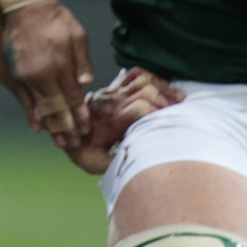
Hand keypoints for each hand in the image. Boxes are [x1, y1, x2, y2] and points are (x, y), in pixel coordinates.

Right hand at [4, 0, 93, 147]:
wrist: (24, 7)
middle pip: (57, 107)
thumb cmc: (55, 19)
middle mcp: (43, 74)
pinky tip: (37, 127)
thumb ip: (82, 61)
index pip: (73, 96)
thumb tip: (87, 84)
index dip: (80, 114)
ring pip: (41, 107)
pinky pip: (24, 99)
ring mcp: (27, 76)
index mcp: (61, 65)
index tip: (86, 129)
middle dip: (67, 127)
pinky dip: (31, 114)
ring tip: (59, 142)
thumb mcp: (77, 35)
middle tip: (74, 144)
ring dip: (51, 125)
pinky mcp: (16, 74)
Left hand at [63, 67, 182, 173]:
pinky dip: (152, 77)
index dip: (158, 112)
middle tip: (179, 111)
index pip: (140, 107)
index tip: (169, 122)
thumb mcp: (95, 163)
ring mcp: (114, 92)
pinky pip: (135, 73)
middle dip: (166, 100)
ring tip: (178, 99)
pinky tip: (162, 88)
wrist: (67, 130)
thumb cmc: (84, 149)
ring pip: (142, 79)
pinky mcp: (114, 87)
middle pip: (146, 91)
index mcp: (113, 120)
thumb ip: (113, 166)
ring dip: (163, 87)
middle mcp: (114, 102)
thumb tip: (134, 173)